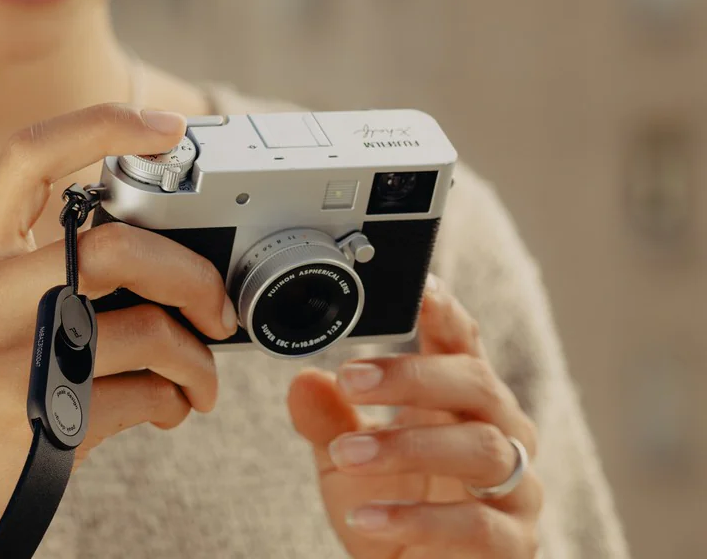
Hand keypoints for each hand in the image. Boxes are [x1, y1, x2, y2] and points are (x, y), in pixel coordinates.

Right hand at [0, 104, 238, 558]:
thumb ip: (54, 269)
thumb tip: (167, 250)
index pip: (28, 155)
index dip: (101, 125)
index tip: (167, 127)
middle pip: (116, 247)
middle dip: (192, 275)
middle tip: (219, 308)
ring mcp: (0, 358)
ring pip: (144, 327)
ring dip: (196, 358)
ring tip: (200, 378)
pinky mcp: (28, 421)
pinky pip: (140, 394)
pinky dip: (176, 401)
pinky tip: (171, 409)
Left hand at [287, 275, 543, 557]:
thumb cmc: (389, 503)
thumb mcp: (344, 459)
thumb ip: (327, 418)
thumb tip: (303, 380)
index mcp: (462, 396)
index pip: (462, 342)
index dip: (446, 311)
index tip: (419, 286)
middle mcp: (501, 430)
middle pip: (476, 383)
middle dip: (412, 376)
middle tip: (351, 377)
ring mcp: (516, 487)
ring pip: (482, 449)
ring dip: (408, 447)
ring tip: (347, 455)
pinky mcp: (514, 543)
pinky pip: (477, 526)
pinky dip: (418, 520)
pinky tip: (368, 519)